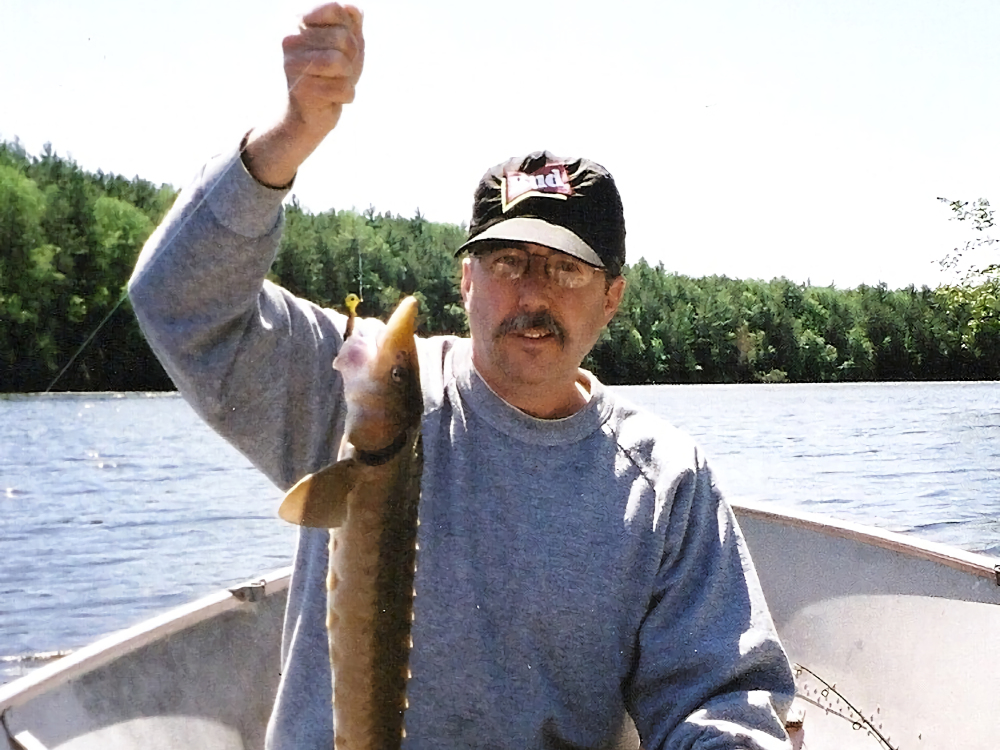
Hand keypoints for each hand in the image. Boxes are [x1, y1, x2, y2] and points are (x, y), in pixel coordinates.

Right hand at [284, 4, 364, 136]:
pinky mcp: (299, 90)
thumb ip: (351, 20)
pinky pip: (342, 88)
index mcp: (299, 21)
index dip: (350, 29)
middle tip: (338, 70)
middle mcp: (290, 39)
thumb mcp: (347, 42)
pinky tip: (332, 98)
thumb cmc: (333, 73)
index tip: (341, 45)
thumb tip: (352, 8)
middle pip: (343, 37)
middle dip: (351, 57)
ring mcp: (291, 64)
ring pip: (339, 61)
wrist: (313, 113)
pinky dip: (346, 96)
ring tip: (335, 81)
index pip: (336, 8)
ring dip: (348, 77)